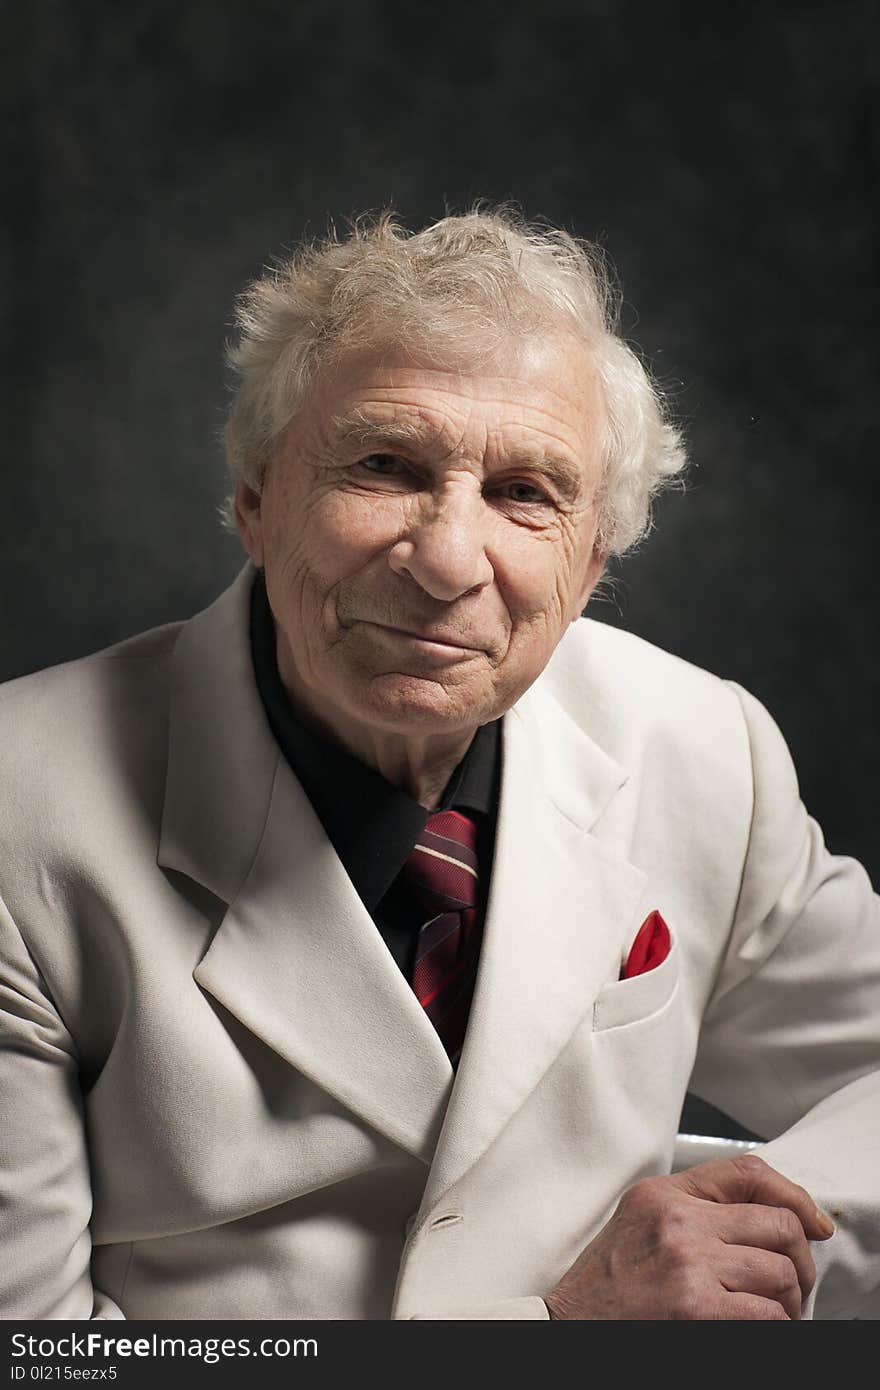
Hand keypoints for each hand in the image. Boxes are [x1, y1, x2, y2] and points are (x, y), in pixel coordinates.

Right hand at [544, 1153, 835, 1319]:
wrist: (569, 1326)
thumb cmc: (604, 1286)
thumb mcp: (640, 1222)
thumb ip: (691, 1209)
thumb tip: (764, 1218)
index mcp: (664, 1194)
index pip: (748, 1172)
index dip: (795, 1196)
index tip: (813, 1224)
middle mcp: (678, 1220)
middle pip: (778, 1224)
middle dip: (800, 1259)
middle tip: (794, 1284)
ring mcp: (688, 1262)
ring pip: (780, 1272)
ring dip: (789, 1301)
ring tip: (775, 1313)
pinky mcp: (696, 1307)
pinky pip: (768, 1314)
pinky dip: (775, 1325)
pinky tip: (761, 1327)